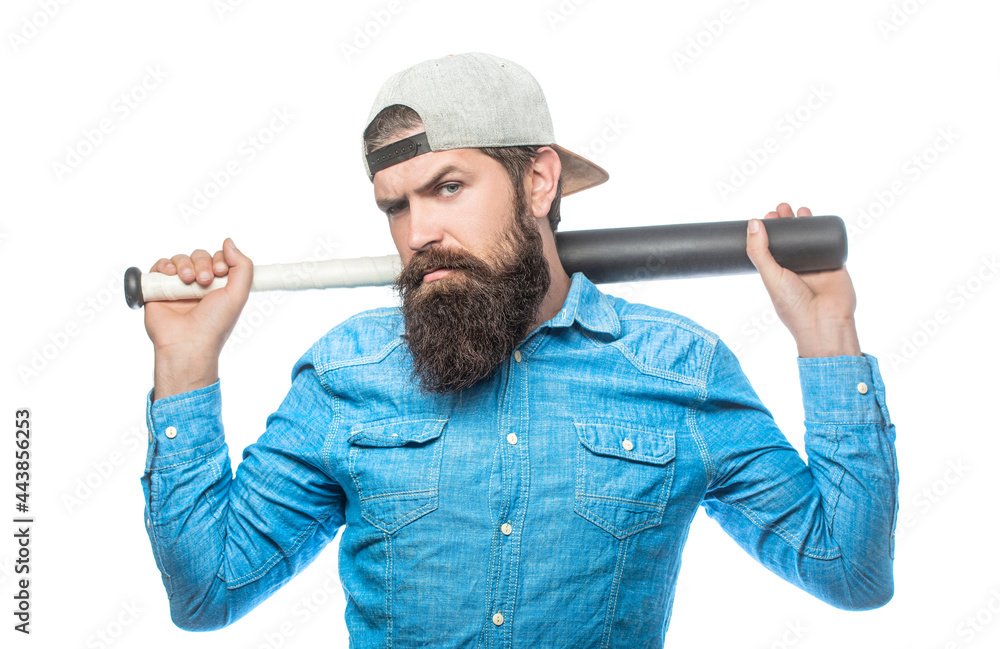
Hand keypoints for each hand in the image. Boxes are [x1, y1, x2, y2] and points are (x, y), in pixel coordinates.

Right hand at [144, 238, 252, 398]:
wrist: (187, 343)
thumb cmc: (215, 324)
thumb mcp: (238, 294)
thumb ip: (242, 266)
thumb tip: (229, 241)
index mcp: (218, 287)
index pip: (218, 259)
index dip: (220, 259)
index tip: (221, 271)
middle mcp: (198, 285)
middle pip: (199, 256)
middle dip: (203, 263)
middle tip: (205, 280)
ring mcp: (177, 287)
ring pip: (180, 259)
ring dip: (185, 264)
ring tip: (187, 279)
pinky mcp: (158, 289)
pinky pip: (159, 267)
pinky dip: (165, 265)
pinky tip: (172, 274)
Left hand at [745, 203, 861, 357]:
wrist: (825, 321)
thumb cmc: (793, 306)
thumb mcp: (770, 277)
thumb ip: (760, 252)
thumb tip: (753, 223)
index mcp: (778, 274)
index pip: (771, 248)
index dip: (768, 232)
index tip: (765, 216)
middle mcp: (797, 269)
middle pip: (791, 240)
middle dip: (786, 222)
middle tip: (781, 207)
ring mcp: (816, 266)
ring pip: (810, 239)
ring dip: (805, 223)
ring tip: (798, 209)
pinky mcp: (834, 264)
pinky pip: (830, 244)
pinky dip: (825, 231)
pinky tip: (818, 218)